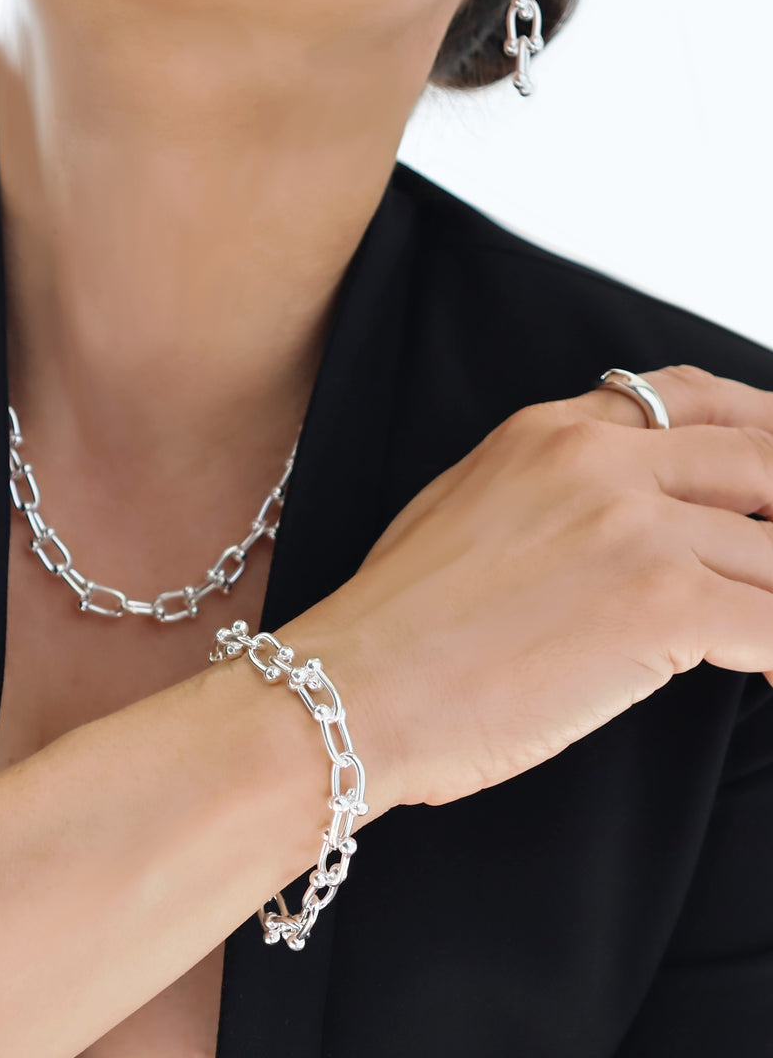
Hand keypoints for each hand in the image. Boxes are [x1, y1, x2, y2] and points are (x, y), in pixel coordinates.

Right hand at [293, 364, 772, 807]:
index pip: (687, 396)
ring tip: (769, 633)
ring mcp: (634, 527)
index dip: (759, 424)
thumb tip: (618, 513)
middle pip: (762, 461)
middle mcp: (599, 462)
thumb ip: (547, 490)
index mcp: (546, 434)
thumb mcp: (459, 513)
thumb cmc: (393, 625)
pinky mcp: (660, 604)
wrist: (353, 687)